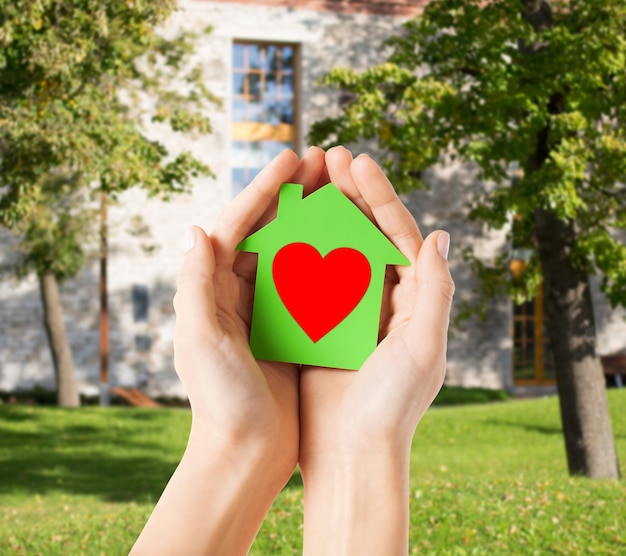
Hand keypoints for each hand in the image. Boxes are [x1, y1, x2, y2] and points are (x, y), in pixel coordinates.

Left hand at [132, 147, 329, 555]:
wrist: (246, 452)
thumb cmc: (220, 401)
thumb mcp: (201, 342)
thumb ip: (194, 286)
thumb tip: (196, 228)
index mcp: (211, 290)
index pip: (236, 226)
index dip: (263, 190)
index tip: (291, 158)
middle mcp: (236, 293)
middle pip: (266, 230)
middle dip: (292, 193)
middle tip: (321, 160)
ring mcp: (264, 308)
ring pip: (291, 250)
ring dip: (313, 217)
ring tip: (339, 187)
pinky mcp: (289, 328)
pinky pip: (310, 281)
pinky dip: (326, 257)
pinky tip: (350, 239)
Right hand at [298, 146, 454, 554]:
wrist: (351, 454)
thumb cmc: (391, 406)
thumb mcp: (423, 348)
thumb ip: (435, 291)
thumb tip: (438, 235)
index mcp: (412, 300)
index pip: (398, 234)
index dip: (379, 196)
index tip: (357, 161)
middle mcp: (383, 300)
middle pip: (366, 234)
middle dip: (349, 194)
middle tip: (329, 156)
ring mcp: (349, 311)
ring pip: (335, 250)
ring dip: (321, 214)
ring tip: (305, 181)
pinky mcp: (319, 326)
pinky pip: (308, 279)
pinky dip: (298, 252)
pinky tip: (282, 228)